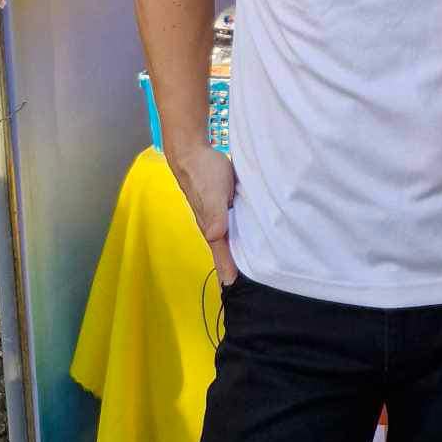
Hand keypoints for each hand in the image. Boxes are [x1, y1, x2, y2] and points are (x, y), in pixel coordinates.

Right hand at [170, 142, 237, 285]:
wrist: (192, 152)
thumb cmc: (202, 173)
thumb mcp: (212, 193)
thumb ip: (215, 214)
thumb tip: (214, 236)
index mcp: (211, 227)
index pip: (222, 254)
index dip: (228, 271)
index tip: (234, 289)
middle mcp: (214, 224)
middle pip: (225, 250)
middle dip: (233, 267)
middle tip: (245, 286)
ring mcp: (218, 214)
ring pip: (230, 238)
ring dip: (237, 251)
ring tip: (248, 266)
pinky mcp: (224, 203)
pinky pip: (234, 223)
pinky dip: (241, 233)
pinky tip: (250, 235)